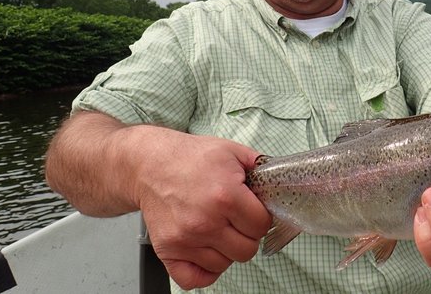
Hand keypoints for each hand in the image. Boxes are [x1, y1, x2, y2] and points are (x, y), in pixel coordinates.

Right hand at [131, 128, 272, 288]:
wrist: (149, 165)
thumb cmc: (190, 158)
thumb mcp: (231, 151)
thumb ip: (260, 166)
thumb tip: (281, 179)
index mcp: (225, 196)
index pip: (262, 225)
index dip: (261, 217)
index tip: (253, 210)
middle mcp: (206, 221)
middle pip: (247, 249)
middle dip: (247, 234)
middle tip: (236, 219)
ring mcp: (185, 239)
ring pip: (225, 264)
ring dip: (226, 249)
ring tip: (217, 228)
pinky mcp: (168, 250)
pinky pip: (195, 279)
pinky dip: (204, 271)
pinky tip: (206, 250)